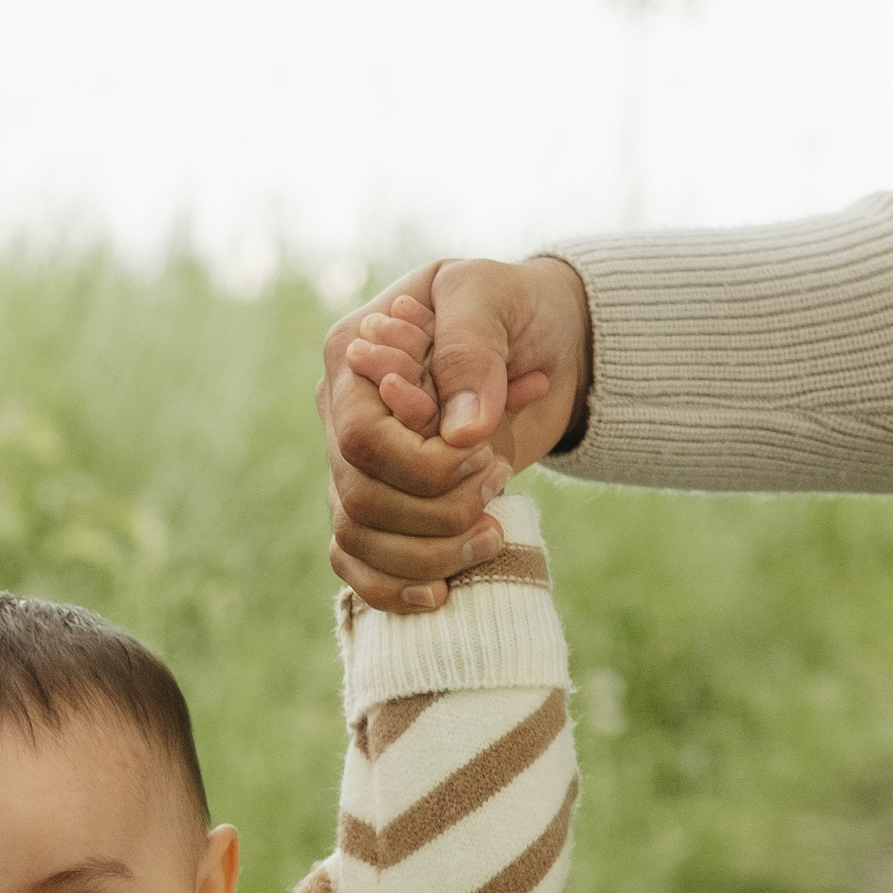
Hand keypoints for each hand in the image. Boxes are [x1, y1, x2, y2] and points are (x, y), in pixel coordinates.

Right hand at [319, 255, 590, 611]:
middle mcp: (342, 415)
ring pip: (358, 539)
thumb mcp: (495, 298)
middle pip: (359, 499)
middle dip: (437, 511)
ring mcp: (355, 465)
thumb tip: (462, 434)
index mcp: (354, 356)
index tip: (486, 449)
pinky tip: (442, 594)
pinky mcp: (380, 506)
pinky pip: (356, 564)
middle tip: (499, 480)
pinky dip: (393, 588)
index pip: (361, 439)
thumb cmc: (517, 309)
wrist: (550, 344)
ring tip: (493, 533)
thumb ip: (472, 351)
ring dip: (430, 554)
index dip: (422, 464)